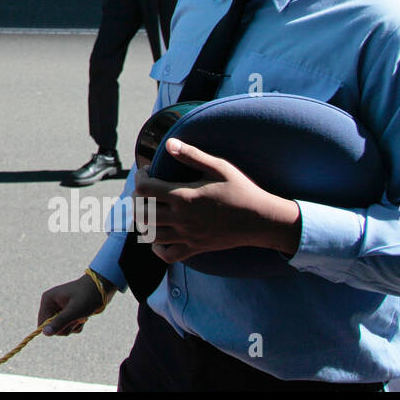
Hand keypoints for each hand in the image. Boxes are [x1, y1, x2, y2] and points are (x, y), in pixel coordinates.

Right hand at [38, 272, 110, 335]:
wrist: (102, 288)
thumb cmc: (88, 297)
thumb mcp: (74, 311)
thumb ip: (59, 323)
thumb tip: (44, 333)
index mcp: (48, 300)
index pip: (42, 323)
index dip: (54, 328)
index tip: (68, 324)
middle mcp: (51, 304)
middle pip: (52, 327)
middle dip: (66, 327)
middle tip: (77, 319)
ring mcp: (59, 309)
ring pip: (61, 328)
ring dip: (73, 326)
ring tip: (82, 317)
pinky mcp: (68, 313)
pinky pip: (68, 327)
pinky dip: (76, 326)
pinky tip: (83, 318)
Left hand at [135, 138, 302, 262]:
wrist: (262, 220)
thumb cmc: (241, 190)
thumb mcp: (219, 167)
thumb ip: (192, 155)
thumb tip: (169, 143)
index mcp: (185, 196)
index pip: (145, 189)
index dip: (140, 178)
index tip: (148, 172)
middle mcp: (183, 218)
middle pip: (141, 212)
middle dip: (137, 199)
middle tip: (146, 190)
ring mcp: (188, 236)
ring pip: (150, 234)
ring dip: (144, 222)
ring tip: (152, 209)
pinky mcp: (195, 248)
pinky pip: (167, 256)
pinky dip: (158, 248)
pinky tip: (162, 234)